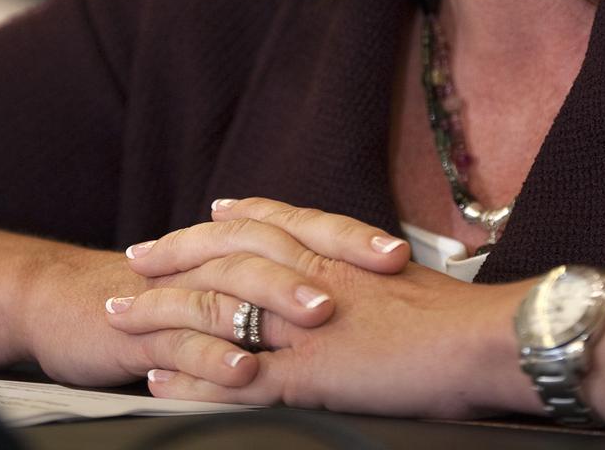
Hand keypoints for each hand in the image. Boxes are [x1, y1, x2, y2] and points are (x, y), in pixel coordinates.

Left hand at [107, 198, 518, 418]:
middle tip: (135, 258)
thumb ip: (363, 268)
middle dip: (175, 255)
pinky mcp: (307, 372)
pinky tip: (157, 383)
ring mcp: (302, 323)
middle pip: (224, 256)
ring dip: (163, 312)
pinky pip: (233, 377)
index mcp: (334, 251)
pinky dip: (189, 379)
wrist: (481, 339)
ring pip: (215, 310)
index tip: (196, 220)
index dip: (227, 223)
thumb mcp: (401, 278)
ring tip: (122, 315)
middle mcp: (308, 275)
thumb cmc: (454, 314)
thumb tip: (353, 263)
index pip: (266, 225)